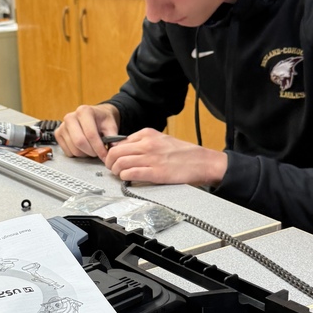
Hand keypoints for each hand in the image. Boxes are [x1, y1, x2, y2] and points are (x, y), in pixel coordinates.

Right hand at [55, 103, 120, 159]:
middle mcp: (71, 117)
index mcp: (84, 111)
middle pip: (79, 142)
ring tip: (92, 149)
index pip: (90, 134)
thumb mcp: (111, 125)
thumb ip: (113, 136)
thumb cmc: (102, 120)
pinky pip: (67, 151)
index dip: (99, 148)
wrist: (94, 116)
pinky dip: (77, 153)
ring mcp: (62, 126)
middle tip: (98, 153)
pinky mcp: (58, 134)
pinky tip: (83, 147)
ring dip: (85, 154)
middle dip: (91, 152)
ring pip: (73, 149)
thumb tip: (113, 148)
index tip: (105, 156)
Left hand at [104, 128, 227, 187]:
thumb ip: (145, 142)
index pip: (120, 141)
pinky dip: (124, 177)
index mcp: (148, 134)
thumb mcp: (162, 139)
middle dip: (109, 161)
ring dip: (115, 170)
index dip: (113, 151)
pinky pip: (130, 173)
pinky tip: (127, 178)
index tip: (114, 158)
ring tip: (119, 174)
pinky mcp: (155, 173)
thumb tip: (127, 150)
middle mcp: (147, 144)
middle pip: (116, 151)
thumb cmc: (185, 153)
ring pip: (120, 162)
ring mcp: (151, 158)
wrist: (203, 162)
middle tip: (111, 167)